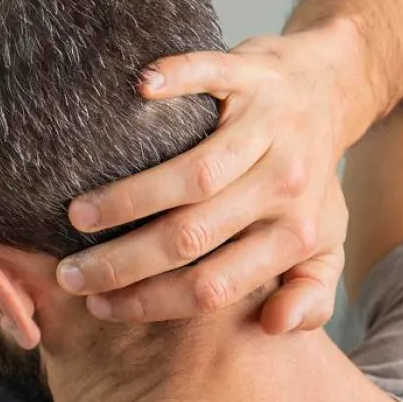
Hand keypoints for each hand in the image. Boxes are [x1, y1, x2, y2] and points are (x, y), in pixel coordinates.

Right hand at [56, 22, 372, 333]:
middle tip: (70, 274)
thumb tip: (275, 327)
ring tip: (76, 215)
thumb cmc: (309, 178)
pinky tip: (137, 89)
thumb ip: (310, 295)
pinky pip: (212, 75)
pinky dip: (177, 79)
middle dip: (122, 262)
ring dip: (128, 197)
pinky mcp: (253, 74)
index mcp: (297, 235)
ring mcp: (269, 125)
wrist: (332, 90)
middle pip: (192, 236)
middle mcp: (285, 183)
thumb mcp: (324, 245)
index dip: (151, 302)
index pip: (214, 285)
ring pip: (195, 173)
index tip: (100, 307)